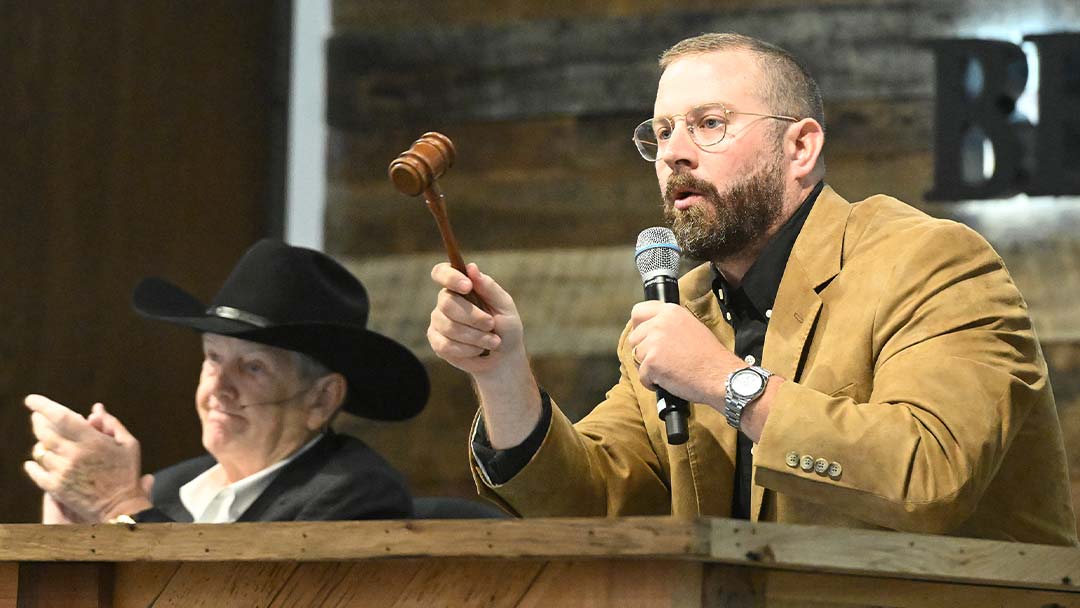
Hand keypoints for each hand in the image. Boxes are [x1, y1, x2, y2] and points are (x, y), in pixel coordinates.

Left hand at [24, 395, 152, 522]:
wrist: (121, 507)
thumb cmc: (127, 473)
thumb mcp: (129, 444)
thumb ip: (111, 424)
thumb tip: (95, 409)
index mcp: (92, 441)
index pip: (61, 417)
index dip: (43, 405)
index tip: (32, 400)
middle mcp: (73, 455)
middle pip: (44, 432)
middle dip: (37, 421)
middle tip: (37, 417)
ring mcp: (62, 472)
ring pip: (40, 451)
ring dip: (41, 443)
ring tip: (45, 440)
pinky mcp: (55, 488)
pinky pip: (35, 471)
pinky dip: (33, 465)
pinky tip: (36, 461)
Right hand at [427, 262, 525, 375]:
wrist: (504, 356)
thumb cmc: (506, 326)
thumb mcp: (504, 305)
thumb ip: (488, 287)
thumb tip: (471, 268)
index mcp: (460, 286)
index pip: (441, 272)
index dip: (450, 277)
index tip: (467, 286)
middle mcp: (445, 301)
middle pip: (447, 303)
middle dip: (473, 317)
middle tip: (491, 324)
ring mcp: (439, 322)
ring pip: (449, 327)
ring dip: (476, 336)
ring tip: (493, 341)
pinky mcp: (437, 343)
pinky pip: (446, 346)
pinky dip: (468, 350)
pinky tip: (478, 350)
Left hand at [628, 301, 742, 407]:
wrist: (719, 375)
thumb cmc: (709, 357)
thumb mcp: (691, 326)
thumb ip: (670, 324)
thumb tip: (653, 329)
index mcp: (670, 312)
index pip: (638, 311)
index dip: (639, 326)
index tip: (645, 336)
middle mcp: (659, 323)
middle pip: (634, 338)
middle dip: (643, 351)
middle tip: (662, 359)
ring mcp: (654, 342)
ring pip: (636, 357)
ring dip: (648, 367)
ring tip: (669, 369)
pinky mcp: (651, 362)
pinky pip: (642, 375)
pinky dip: (651, 382)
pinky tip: (669, 379)